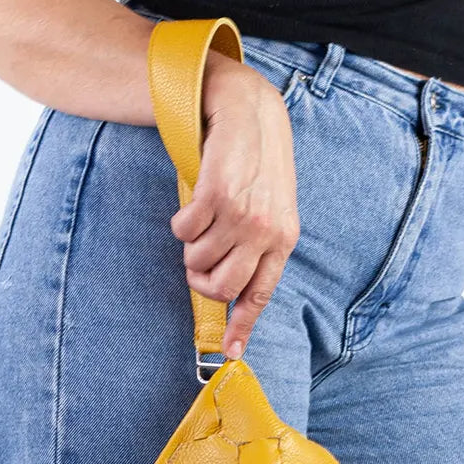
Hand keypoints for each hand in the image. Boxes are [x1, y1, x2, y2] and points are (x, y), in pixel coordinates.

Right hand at [169, 52, 299, 359]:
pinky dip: (180, 221)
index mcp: (283, 239)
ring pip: (197, 261)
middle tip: (195, 262)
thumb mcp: (270, 206)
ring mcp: (243, 215)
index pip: (260, 294)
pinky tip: (193, 202)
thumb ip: (258, 245)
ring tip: (201, 220)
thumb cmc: (256, 162)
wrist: (248, 110)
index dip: (243, 326)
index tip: (231, 353)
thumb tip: (233, 290)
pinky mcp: (217, 195)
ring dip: (190, 246)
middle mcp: (266, 232)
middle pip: (221, 288)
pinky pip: (183, 231)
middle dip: (200, 281)